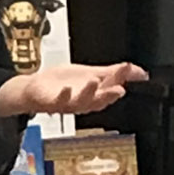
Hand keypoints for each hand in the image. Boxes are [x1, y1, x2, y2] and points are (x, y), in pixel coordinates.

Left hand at [0, 61, 147, 120]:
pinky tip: (67, 88)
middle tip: (119, 88)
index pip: (111, 88)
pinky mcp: (51, 102)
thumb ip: (114, 73)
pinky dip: (64, 95)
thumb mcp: (91, 73)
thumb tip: (139, 72)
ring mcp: (67, 103)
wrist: (34, 90)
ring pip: (81, 103)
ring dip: (89, 93)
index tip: (130, 71)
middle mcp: (82, 101)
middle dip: (109, 95)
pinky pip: (58, 102)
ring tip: (94, 81)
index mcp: (94, 94)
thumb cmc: (61, 84)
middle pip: (98, 101)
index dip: (121, 80)